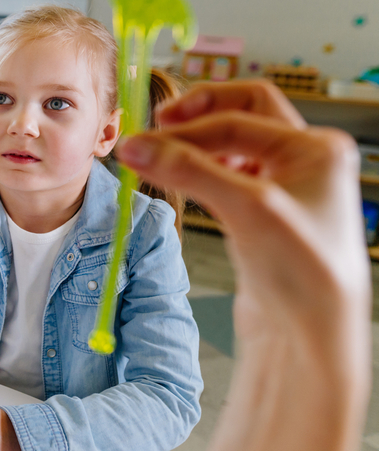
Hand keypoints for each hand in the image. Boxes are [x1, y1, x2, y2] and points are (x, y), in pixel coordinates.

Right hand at [116, 80, 370, 450]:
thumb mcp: (246, 209)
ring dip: (197, 143)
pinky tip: (180, 179)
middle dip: (198, 116)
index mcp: (316, 148)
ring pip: (233, 143)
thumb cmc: (302, 273)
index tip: (139, 141)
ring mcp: (286, 187)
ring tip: (160, 153)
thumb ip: (189, 170)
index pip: (237, 118)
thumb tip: (135, 145)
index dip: (184, 129)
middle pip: (243, 113)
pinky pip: (228, 174)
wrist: (312, 337)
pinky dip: (201, 169)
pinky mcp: (265, 214)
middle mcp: (306, 161)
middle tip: (157, 124)